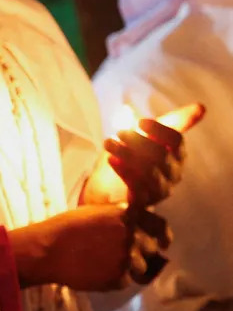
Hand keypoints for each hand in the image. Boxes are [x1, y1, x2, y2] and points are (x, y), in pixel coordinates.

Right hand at [10, 205, 169, 290]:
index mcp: (126, 216)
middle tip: (118, 254)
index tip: (162, 243)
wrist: (46, 250)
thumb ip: (120, 216)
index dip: (163, 236)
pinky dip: (113, 279)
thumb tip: (138, 223)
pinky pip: (125, 282)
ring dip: (127, 268)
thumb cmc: (64, 228)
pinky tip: (95, 272)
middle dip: (139, 252)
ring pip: (141, 268)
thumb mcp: (95, 212)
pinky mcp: (118, 278)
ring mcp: (126, 258)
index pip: (160, 226)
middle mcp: (131, 236)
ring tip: (103, 264)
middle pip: (152, 249)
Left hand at [82, 102, 204, 206]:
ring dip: (127, 154)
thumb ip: (170, 122)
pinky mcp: (142, 202)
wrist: (108, 189)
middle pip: (162, 155)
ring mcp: (159, 190)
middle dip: (139, 141)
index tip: (140, 122)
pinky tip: (111, 159)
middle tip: (119, 132)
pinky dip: (124, 170)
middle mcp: (173, 174)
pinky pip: (137, 187)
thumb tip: (201, 108)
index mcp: (177, 156)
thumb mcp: (148, 136)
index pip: (176, 141)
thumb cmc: (133, 158)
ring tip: (108, 143)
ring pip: (150, 172)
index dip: (160, 129)